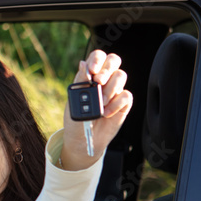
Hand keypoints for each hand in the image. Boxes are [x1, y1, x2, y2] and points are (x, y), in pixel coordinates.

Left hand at [61, 50, 131, 170]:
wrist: (83, 142)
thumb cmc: (76, 122)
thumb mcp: (73, 102)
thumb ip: (80, 83)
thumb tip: (83, 63)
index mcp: (89, 77)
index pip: (97, 57)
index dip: (97, 59)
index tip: (93, 70)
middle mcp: (104, 81)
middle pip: (114, 60)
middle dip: (106, 69)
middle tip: (98, 82)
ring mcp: (114, 91)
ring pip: (121, 76)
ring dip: (110, 89)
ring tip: (101, 104)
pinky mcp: (123, 104)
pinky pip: (126, 95)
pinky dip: (116, 104)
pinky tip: (107, 114)